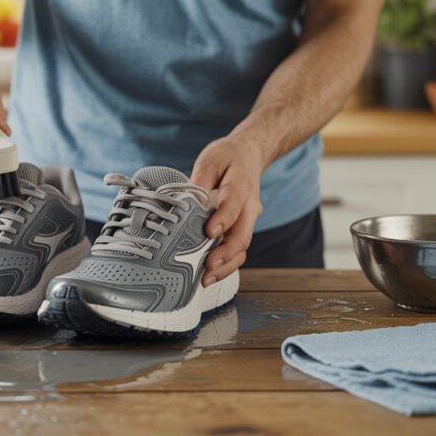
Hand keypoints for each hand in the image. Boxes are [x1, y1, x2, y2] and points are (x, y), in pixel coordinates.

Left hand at [190, 132, 266, 286]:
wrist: (249, 155)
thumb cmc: (227, 157)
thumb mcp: (209, 160)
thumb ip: (199, 182)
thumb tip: (186, 204)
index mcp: (241, 185)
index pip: (233, 204)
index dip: (223, 219)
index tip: (209, 232)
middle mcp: (249, 206)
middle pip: (243, 234)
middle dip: (226, 254)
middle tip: (207, 266)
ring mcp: (248, 219)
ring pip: (242, 247)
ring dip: (226, 266)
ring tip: (206, 279)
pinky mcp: (243, 227)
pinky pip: (238, 249)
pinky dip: (226, 264)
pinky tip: (209, 275)